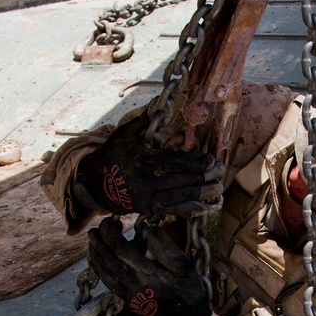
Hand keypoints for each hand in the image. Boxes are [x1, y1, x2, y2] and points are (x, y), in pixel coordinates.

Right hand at [75, 111, 222, 219]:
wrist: (94, 184)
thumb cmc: (112, 155)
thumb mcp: (124, 134)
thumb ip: (143, 121)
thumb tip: (157, 104)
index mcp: (142, 160)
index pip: (173, 161)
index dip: (194, 162)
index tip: (210, 160)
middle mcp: (146, 180)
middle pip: (181, 179)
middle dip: (204, 177)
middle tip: (221, 171)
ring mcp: (148, 196)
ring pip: (180, 196)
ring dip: (202, 193)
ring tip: (218, 188)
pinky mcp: (148, 209)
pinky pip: (173, 211)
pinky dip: (190, 211)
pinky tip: (205, 208)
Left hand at [87, 219, 210, 315]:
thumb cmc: (186, 290)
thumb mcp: (184, 266)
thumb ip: (167, 247)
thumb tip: (149, 229)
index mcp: (145, 272)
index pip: (119, 248)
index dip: (110, 233)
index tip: (110, 221)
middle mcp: (131, 282)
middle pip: (106, 258)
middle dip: (98, 242)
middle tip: (96, 229)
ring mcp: (126, 291)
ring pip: (103, 270)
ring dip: (95, 254)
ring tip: (92, 241)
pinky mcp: (125, 297)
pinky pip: (106, 281)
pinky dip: (98, 268)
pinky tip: (96, 260)